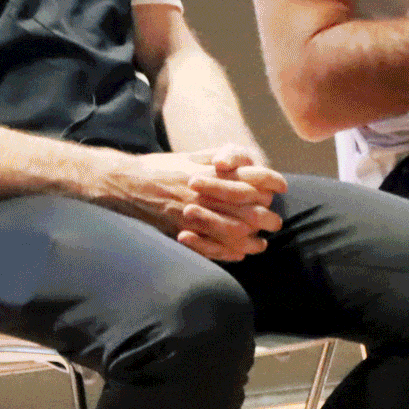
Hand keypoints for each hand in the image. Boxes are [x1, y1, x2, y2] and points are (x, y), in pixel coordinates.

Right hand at [109, 147, 284, 261]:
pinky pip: (211, 246)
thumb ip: (218, 158)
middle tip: (276, 222)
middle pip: (248, 207)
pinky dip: (229, 251)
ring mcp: (193, 213)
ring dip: (252, 238)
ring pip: (233, 229)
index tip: (281, 186)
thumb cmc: (161, 168)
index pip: (250, 176)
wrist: (127, 183)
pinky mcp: (181, 230)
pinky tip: (240, 253)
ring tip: (262, 242)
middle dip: (266, 216)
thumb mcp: (192, 155)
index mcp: (209, 170)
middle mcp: (205, 191)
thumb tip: (245, 161)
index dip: (270, 181)